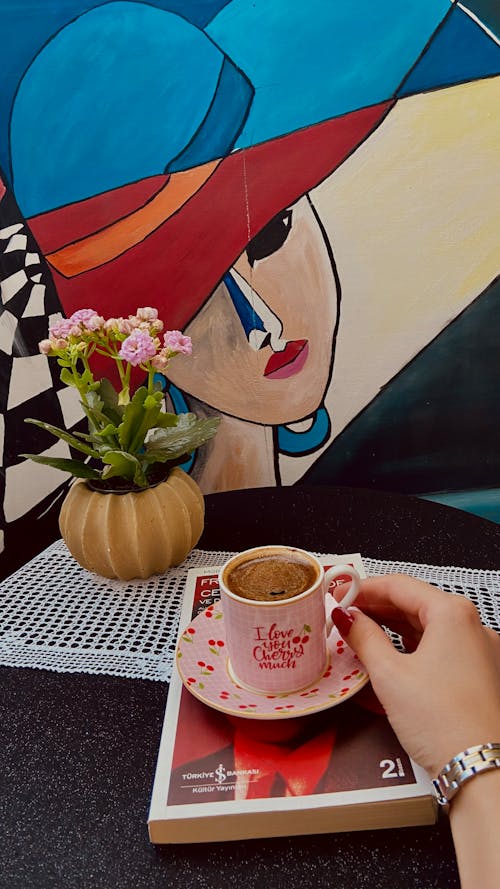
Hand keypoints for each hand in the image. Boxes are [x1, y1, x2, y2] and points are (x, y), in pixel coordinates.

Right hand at [332, 574, 499, 776]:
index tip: (340, 594)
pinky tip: (391, 656)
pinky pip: (441, 648)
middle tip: (345, 614)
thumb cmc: (443, 723)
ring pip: (429, 626)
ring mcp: (480, 652)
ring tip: (362, 634)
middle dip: (378, 607)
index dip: (364, 588)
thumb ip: (364, 638)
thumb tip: (348, 619)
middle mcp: (473, 627)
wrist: (480, 769)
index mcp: (453, 614)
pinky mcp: (479, 675)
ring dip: (393, 627)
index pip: (400, 585)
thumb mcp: (390, 675)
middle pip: (416, 603)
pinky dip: (413, 647)